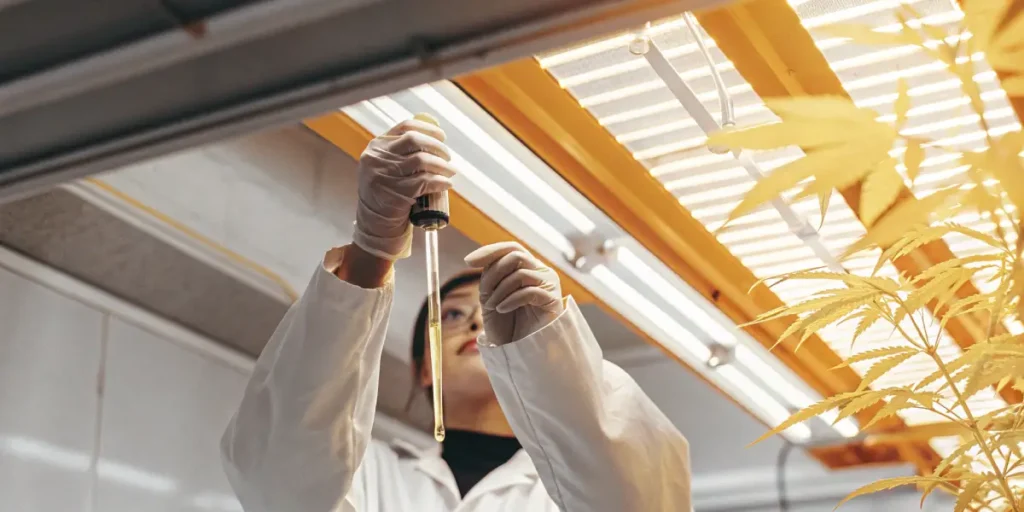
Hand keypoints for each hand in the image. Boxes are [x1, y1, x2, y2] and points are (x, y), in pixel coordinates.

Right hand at [353, 117, 454, 259]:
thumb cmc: (387, 192)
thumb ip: (401, 153)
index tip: (442, 136)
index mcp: (376, 147)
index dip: (428, 129)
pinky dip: (440, 181)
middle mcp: (377, 158)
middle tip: (448, 156)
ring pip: (421, 160)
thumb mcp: (385, 167)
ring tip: (450, 171)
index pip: (405, 127)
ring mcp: (384, 175)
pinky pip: (424, 182)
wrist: (375, 223)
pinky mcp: (395, 193)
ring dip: (442, 165)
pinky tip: (447, 184)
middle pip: (414, 140)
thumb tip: (435, 140)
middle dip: (437, 146)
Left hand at [464, 242, 562, 344]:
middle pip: (516, 256)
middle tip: (483, 293)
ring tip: (491, 306)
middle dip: (494, 273)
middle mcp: (540, 272)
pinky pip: (529, 291)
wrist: (521, 350)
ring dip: (500, 290)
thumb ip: (491, 275)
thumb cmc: (508, 323)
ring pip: (521, 273)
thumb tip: (484, 259)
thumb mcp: (492, 295)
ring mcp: (549, 284)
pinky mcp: (553, 300)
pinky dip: (510, 300)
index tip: (468, 261)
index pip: (511, 248)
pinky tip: (502, 309)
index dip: (490, 251)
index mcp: (527, 267)